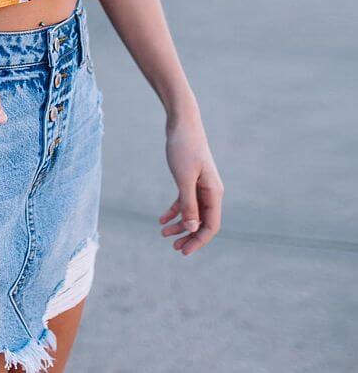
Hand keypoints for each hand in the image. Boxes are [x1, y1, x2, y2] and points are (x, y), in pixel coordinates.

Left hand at [159, 114, 223, 255]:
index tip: (184, 251)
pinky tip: (161, 219)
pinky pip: (185, 200)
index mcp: (213, 193)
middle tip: (175, 248)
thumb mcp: (184, 178)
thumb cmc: (184, 148)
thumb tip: (193, 228)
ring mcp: (201, 185)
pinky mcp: (190, 178)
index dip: (199, 240)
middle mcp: (210, 191)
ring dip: (180, 225)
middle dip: (190, 236)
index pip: (211, 225)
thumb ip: (188, 203)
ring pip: (193, 212)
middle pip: (203, 221)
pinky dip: (175, 210)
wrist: (182, 123)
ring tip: (164, 234)